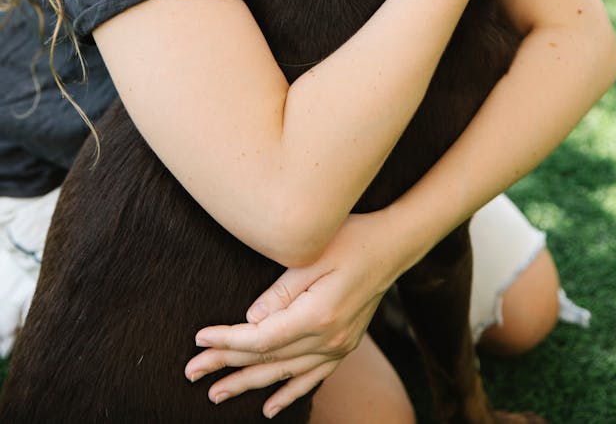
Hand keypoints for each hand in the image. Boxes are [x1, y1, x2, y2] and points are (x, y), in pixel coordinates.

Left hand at [184, 213, 397, 416]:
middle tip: (192, 373)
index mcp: (318, 315)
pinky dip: (289, 392)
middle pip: (268, 358)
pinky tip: (269, 407)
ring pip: (285, 373)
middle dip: (227, 366)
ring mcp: (339, 346)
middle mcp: (329, 338)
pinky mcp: (344, 345)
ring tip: (216, 394)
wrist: (393, 245)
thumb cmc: (352, 238)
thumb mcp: (313, 254)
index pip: (262, 338)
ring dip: (249, 384)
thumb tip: (251, 321)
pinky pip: (312, 377)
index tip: (199, 339)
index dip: (228, 341)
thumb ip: (280, 291)